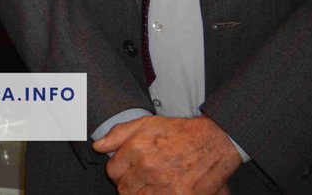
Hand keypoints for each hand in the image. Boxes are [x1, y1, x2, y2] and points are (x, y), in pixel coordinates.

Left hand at [94, 115, 240, 193]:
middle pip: (124, 189)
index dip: (118, 171)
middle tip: (140, 179)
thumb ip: (118, 134)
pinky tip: (161, 190)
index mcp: (138, 148)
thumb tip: (98, 146)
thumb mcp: (146, 123)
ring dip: (141, 194)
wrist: (214, 142)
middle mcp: (149, 167)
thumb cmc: (179, 132)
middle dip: (129, 185)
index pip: (112, 171)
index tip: (127, 170)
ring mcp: (165, 185)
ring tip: (151, 185)